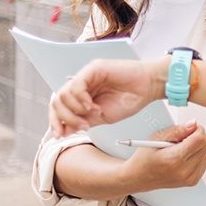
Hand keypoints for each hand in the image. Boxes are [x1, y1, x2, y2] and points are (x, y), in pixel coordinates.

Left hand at [49, 57, 166, 137]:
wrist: (149, 87)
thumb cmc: (131, 100)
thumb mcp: (103, 117)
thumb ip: (83, 121)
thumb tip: (64, 130)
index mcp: (82, 96)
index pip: (59, 107)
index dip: (55, 122)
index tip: (60, 136)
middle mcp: (81, 85)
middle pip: (57, 101)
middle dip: (64, 118)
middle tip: (82, 126)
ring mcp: (86, 76)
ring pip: (63, 94)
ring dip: (76, 110)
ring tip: (93, 114)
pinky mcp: (93, 69)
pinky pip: (76, 86)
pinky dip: (81, 99)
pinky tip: (92, 106)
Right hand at [125, 121, 205, 190]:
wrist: (138, 178)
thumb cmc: (144, 159)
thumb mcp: (156, 138)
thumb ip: (177, 130)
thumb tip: (193, 124)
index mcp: (174, 159)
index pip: (200, 139)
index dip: (197, 129)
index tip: (190, 128)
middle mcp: (183, 171)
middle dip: (198, 137)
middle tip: (183, 138)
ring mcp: (189, 178)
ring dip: (197, 148)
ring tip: (179, 150)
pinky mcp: (192, 181)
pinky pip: (204, 162)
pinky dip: (196, 157)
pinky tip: (182, 158)